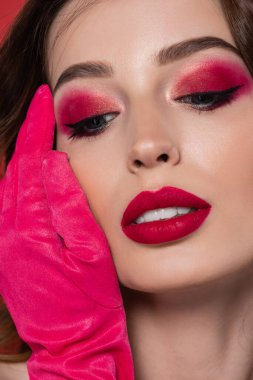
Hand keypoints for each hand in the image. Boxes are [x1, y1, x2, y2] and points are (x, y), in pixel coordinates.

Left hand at [0, 85, 133, 378]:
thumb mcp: (91, 251)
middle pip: (13, 169)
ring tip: (41, 131)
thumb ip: (69, 204)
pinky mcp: (6, 252)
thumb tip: (54, 162)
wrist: (73, 344)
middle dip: (29, 134)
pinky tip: (34, 170)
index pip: (30, 162)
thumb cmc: (91, 302)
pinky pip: (8, 203)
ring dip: (25, 154)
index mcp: (29, 229)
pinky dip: (21, 179)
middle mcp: (6, 233)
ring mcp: (3, 244)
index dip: (39, 127)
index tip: (46, 98)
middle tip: (44, 106)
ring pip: (8, 184)